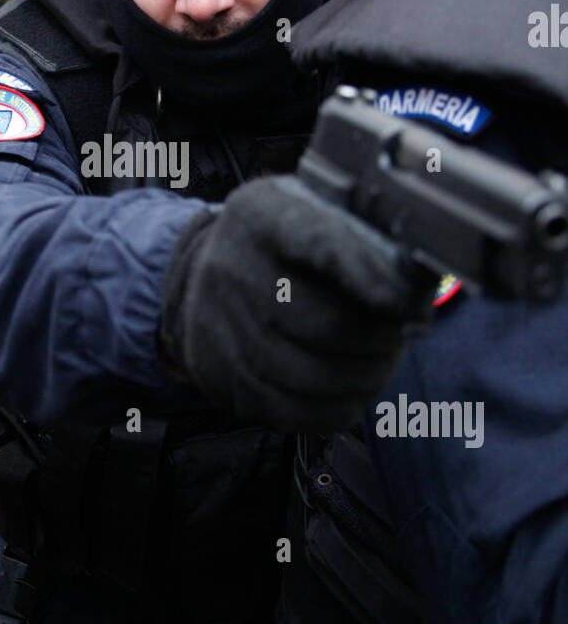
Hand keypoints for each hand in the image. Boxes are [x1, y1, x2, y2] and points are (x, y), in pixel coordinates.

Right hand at [159, 176, 434, 432]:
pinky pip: (294, 411)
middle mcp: (231, 268)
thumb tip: (420, 283)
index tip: (408, 302)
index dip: (369, 275)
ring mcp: (220, 328)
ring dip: (365, 378)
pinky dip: (336, 407)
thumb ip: (358, 236)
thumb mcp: (310, 212)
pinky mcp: (222, 378)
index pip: (318, 240)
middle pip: (327, 324)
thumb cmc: (279, 249)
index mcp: (261, 215)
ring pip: (313, 377)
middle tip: (401, 336)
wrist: (203, 279)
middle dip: (383, 340)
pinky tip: (351, 390)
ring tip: (380, 363)